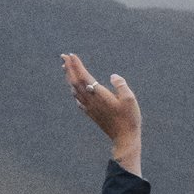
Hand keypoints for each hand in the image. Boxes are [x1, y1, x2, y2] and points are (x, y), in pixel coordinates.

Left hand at [61, 54, 142, 172]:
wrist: (124, 138)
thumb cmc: (129, 118)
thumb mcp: (130, 99)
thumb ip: (121, 85)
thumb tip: (112, 76)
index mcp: (99, 94)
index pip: (83, 76)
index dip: (77, 65)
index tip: (71, 55)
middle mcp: (91, 100)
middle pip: (75, 81)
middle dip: (69, 68)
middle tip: (63, 57)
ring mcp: (90, 108)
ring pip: (75, 90)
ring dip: (69, 78)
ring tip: (66, 69)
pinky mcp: (91, 114)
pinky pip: (78, 100)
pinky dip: (74, 91)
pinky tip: (74, 91)